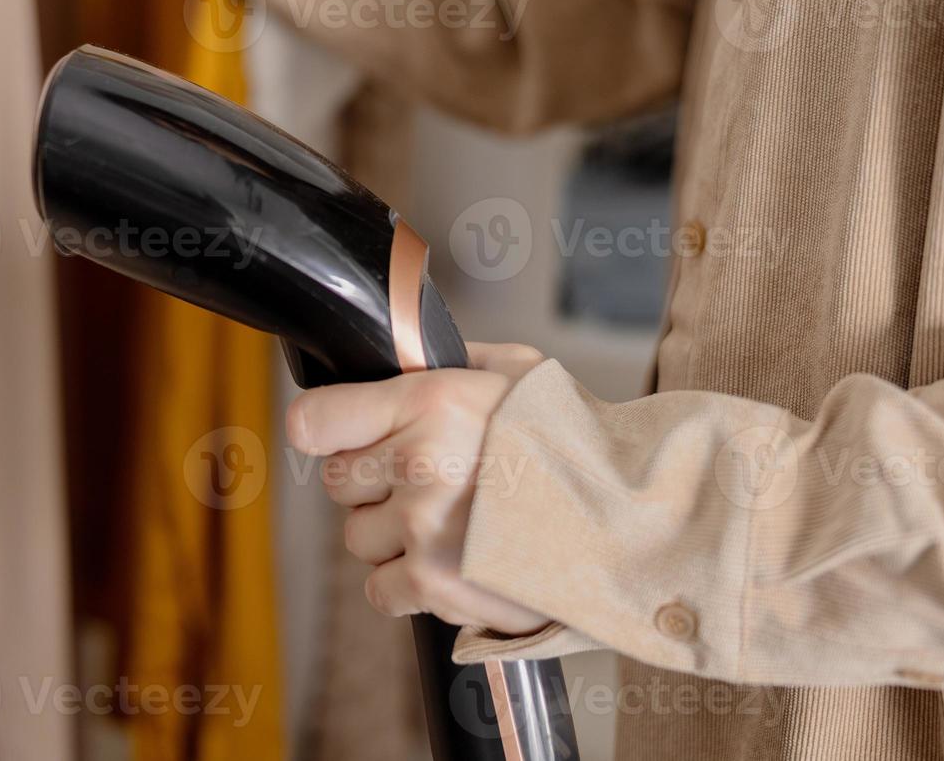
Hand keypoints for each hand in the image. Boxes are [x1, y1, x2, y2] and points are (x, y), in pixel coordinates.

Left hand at [286, 343, 548, 633]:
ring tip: (451, 523)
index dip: (324, 428)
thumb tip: (407, 353)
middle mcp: (418, 463)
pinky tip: (452, 562)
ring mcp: (422, 528)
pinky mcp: (434, 584)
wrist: (629, 520)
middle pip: (337, 482)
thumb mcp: (517, 369)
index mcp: (430, 401)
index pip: (314, 420)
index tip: (339, 433)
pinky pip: (380, 590)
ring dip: (393, 536)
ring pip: (358, 538)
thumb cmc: (575, 442)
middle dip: (374, 483)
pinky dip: (408, 586)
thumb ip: (452, 359)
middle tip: (428, 481)